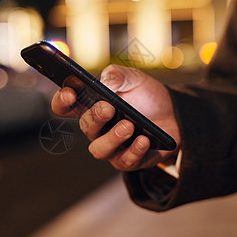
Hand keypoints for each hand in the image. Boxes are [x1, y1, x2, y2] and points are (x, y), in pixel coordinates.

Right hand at [51, 64, 180, 170]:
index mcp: (91, 105)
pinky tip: (143, 139)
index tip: (70, 93)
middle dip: (95, 117)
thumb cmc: (146, 95)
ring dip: (112, 138)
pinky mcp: (129, 160)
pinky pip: (125, 161)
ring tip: (128, 126)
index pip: (65, 106)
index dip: (61, 101)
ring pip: (99, 150)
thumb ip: (116, 75)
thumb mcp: (133, 78)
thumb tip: (104, 84)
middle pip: (85, 127)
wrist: (175, 113)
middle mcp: (97, 128)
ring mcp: (112, 146)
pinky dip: (134, 150)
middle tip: (108, 108)